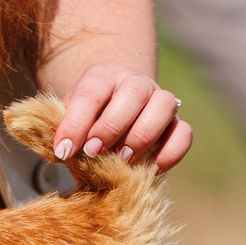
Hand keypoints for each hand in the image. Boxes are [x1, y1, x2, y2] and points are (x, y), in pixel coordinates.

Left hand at [51, 61, 192, 173]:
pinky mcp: (177, 123)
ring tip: (124, 159)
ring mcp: (161, 100)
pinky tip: (149, 169)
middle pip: (134, 91)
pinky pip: (184, 132)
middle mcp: (136, 82)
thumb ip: (65, 132)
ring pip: (165, 105)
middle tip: (93, 152)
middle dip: (111, 126)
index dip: (76, 123)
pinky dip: (169, 153)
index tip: (64, 150)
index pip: (91, 92)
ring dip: (143, 134)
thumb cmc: (86, 123)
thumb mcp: (69, 122)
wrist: (112, 120)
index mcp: (104, 75)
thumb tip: (61, 152)